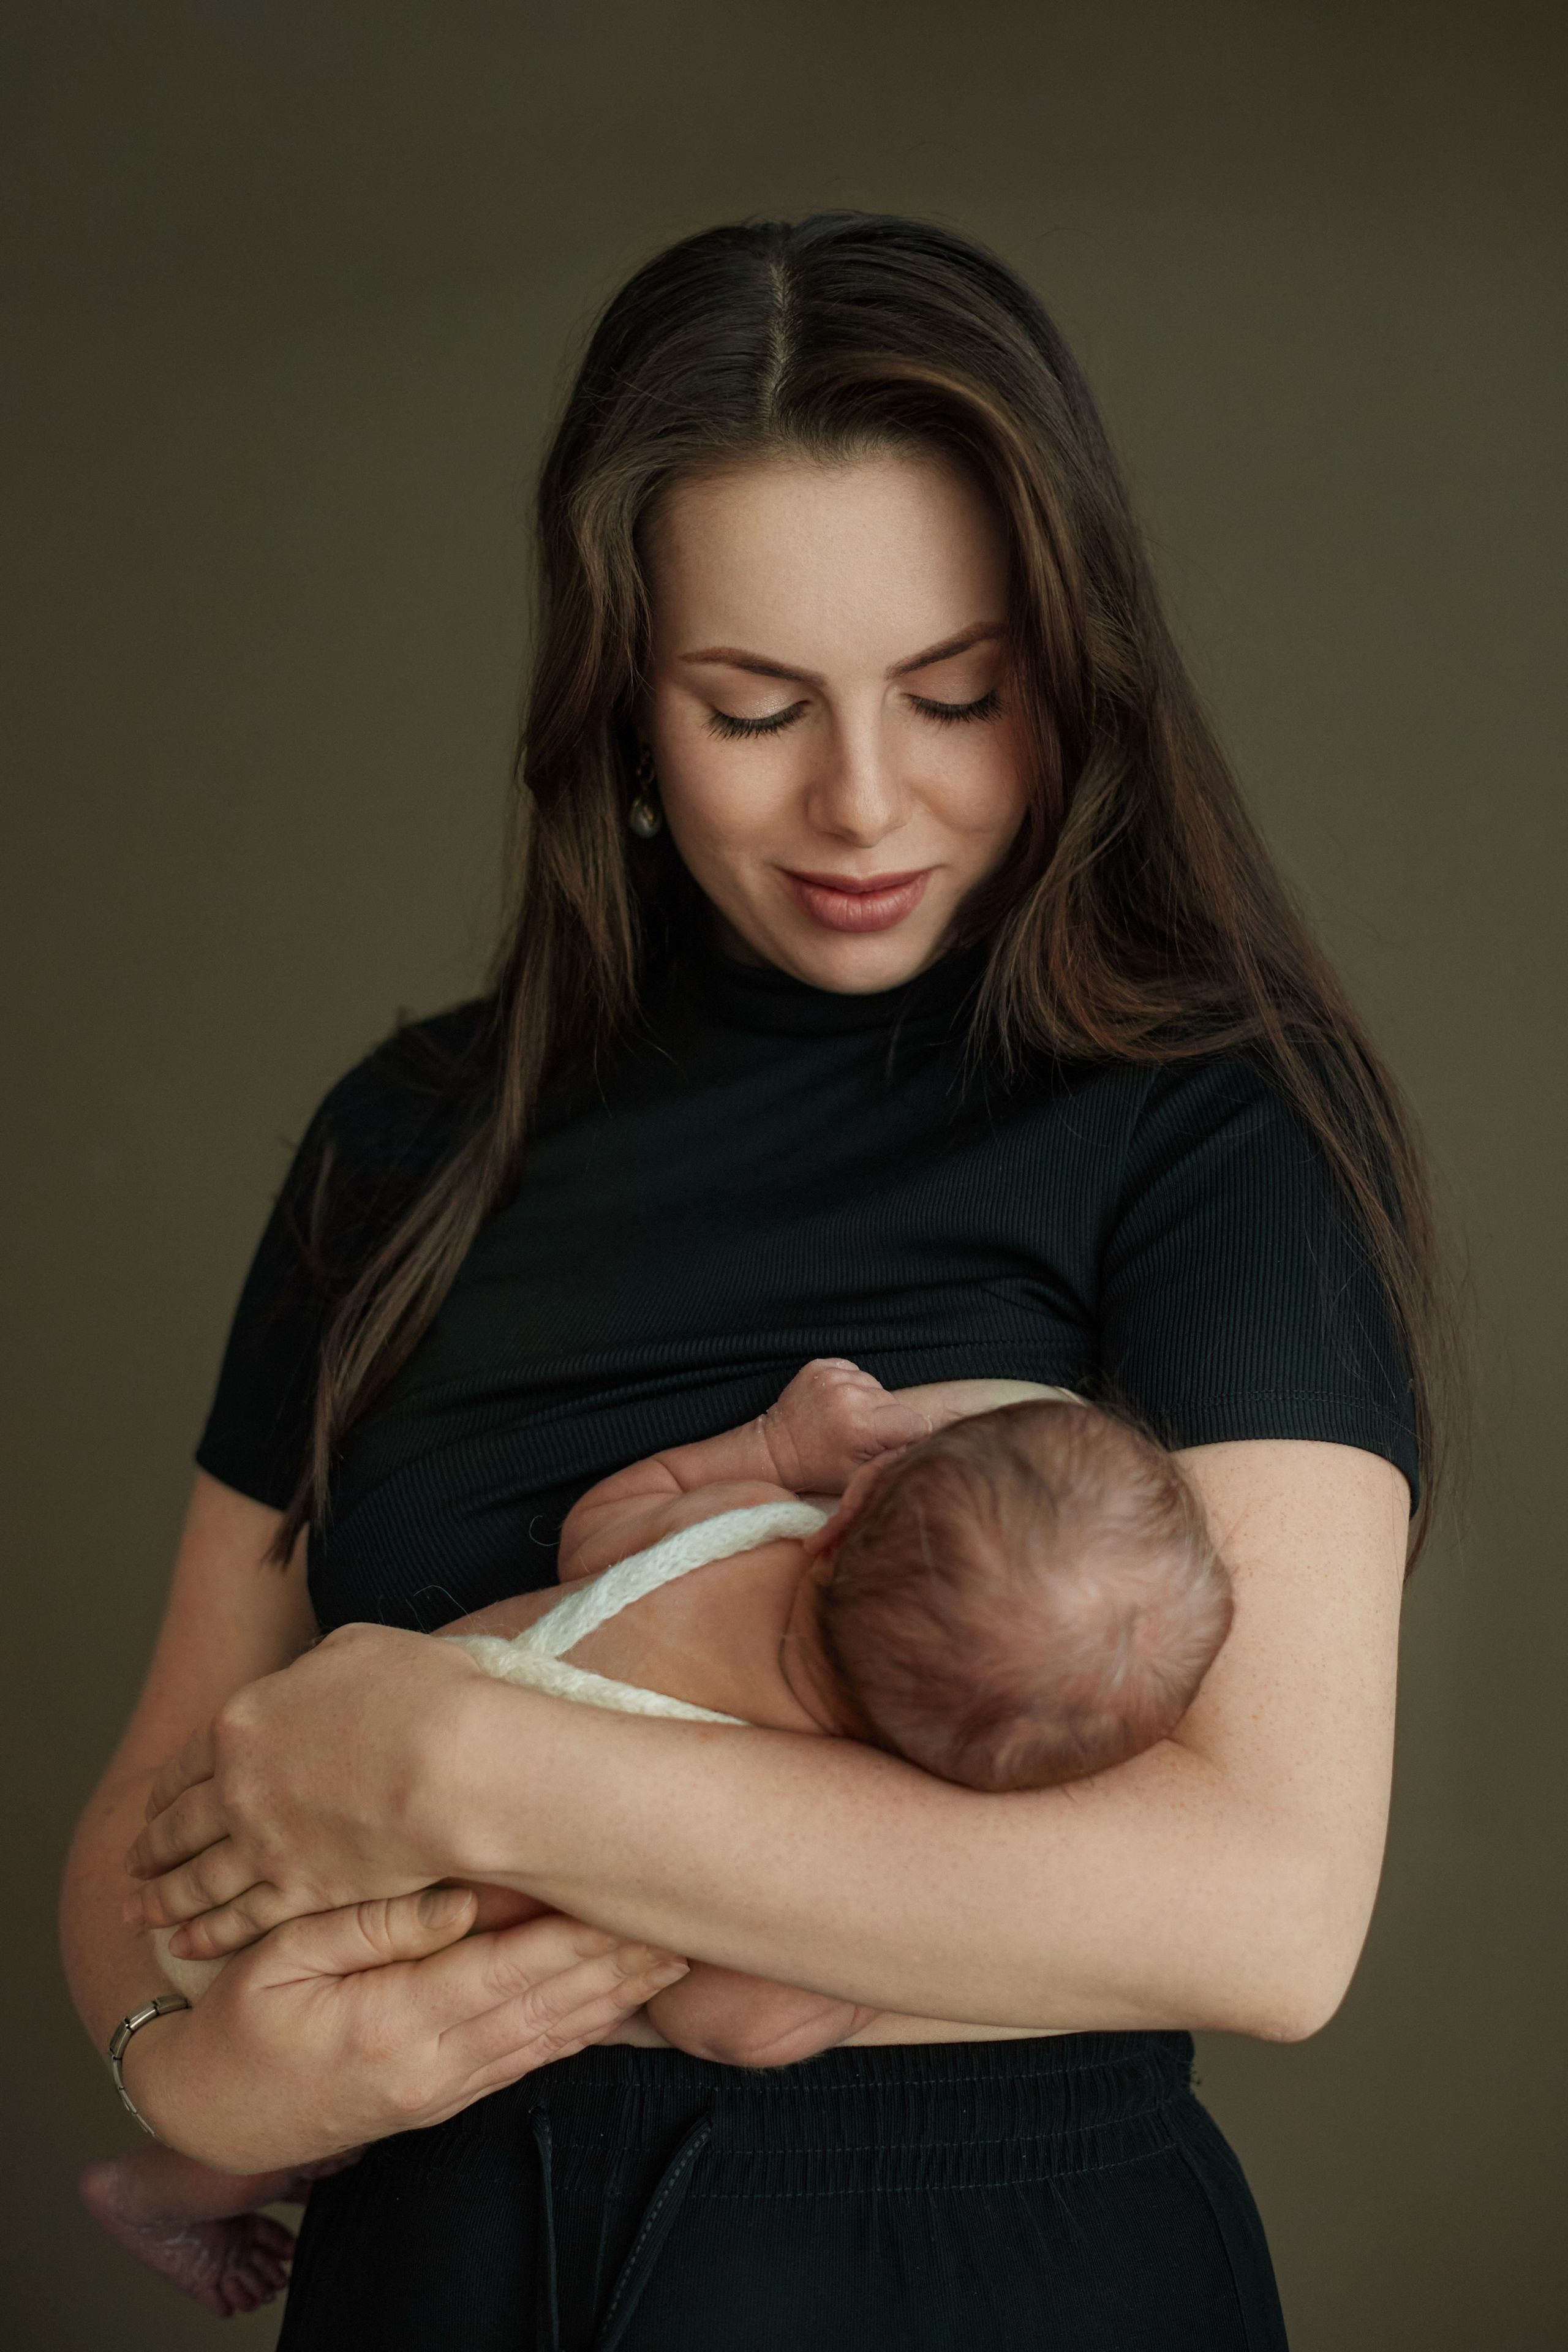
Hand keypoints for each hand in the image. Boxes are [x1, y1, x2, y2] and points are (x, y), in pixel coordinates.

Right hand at [121, 1886, 687, 2173]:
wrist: (211, 2112)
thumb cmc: (239, 2020)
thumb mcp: (282, 1956)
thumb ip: (370, 1925)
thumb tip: (457, 1900)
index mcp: (397, 2024)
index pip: (511, 1971)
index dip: (579, 1935)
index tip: (633, 1895)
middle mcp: (436, 2066)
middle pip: (550, 2006)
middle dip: (620, 1963)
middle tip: (686, 1919)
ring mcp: (445, 2090)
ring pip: (551, 2038)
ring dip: (616, 1998)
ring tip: (673, 1955)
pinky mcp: (446, 2099)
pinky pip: (528, 2061)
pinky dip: (581, 2031)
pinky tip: (618, 2004)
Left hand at [124, 1621, 489, 1955]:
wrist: (454, 1765)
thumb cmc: (422, 1695)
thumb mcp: (357, 1648)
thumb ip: (315, 1667)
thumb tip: (308, 1680)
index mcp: (245, 1720)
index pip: (190, 1759)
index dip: (171, 1786)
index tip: (158, 1804)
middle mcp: (239, 1786)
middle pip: (180, 1823)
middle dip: (152, 1846)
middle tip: (133, 1864)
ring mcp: (264, 1845)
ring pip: (196, 1880)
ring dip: (162, 1899)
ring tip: (137, 1914)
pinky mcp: (299, 1891)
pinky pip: (239, 1921)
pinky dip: (207, 1935)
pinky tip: (186, 1945)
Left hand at [758, 1360, 929, 1493]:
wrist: (775, 1450)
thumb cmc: (819, 1469)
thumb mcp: (861, 1476)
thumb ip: (895, 1458)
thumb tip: (920, 1442)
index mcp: (862, 1427)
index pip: (914, 1422)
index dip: (908, 1436)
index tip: (889, 1444)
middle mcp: (849, 1396)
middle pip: (895, 1403)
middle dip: (886, 1420)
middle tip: (862, 1436)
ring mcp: (833, 1376)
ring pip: (876, 1386)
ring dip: (868, 1402)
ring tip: (847, 1420)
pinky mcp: (821, 1365)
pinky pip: (855, 1372)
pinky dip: (852, 1387)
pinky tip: (837, 1405)